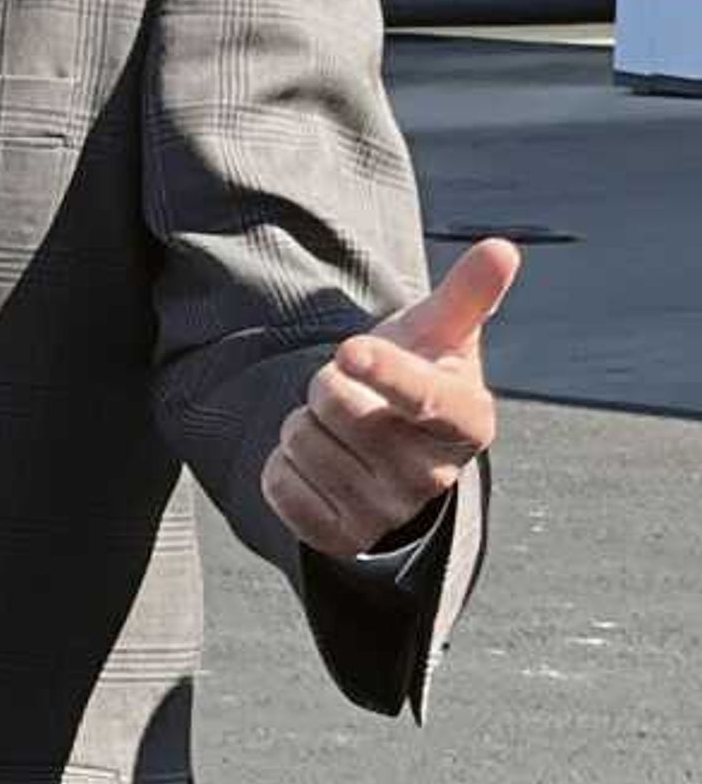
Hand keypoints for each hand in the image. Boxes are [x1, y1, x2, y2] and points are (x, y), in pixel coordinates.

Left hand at [265, 239, 516, 558]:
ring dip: (303, 427)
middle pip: (336, 406)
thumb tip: (502, 248)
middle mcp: (435, 474)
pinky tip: (317, 464)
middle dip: (325, 386)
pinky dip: (282, 468)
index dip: (384, 371)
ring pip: (302, 444)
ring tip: (339, 429)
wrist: (394, 454)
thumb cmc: (419, 379)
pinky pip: (281, 487)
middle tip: (351, 391)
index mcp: (466, 420)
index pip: (423, 396)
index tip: (348, 349)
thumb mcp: (441, 337)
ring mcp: (390, 511)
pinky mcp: (343, 536)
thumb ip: (467, 295)